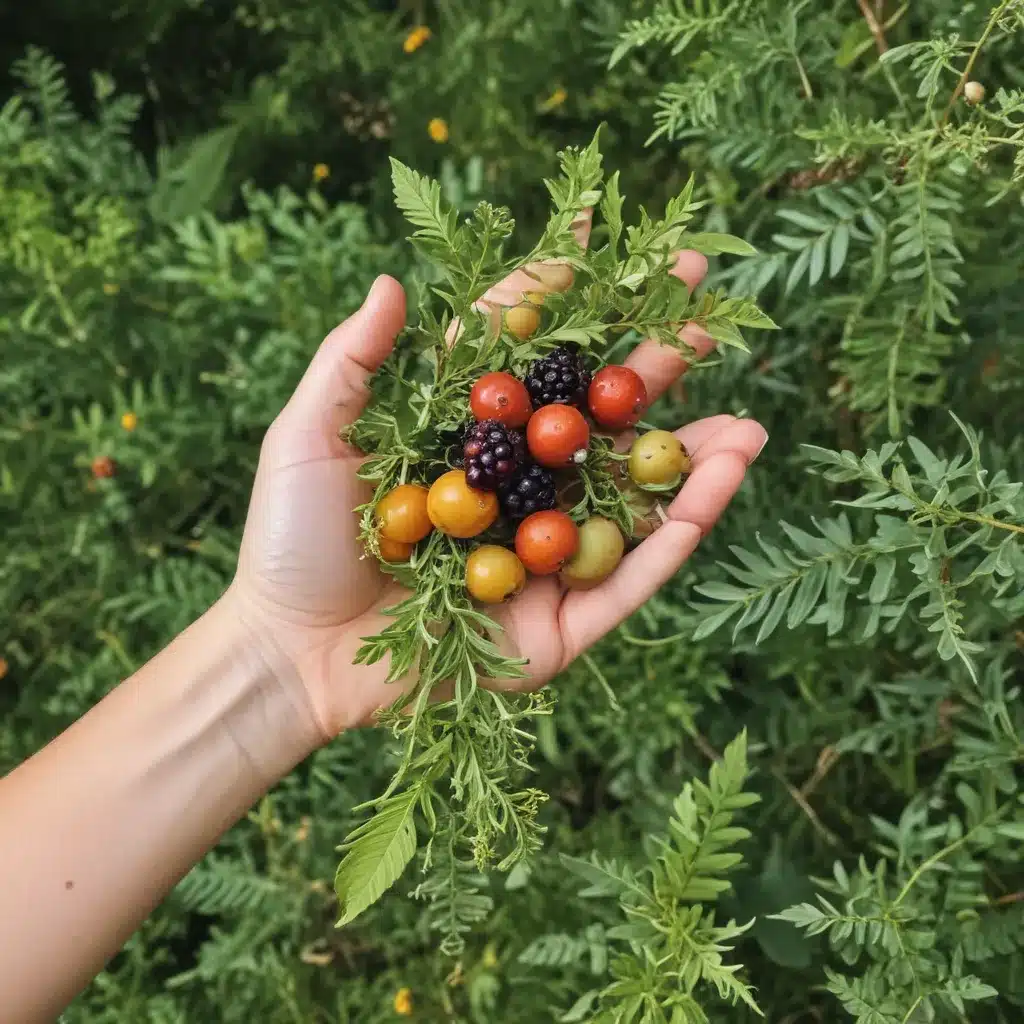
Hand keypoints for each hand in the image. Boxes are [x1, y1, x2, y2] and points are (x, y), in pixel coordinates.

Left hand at [229, 223, 767, 740]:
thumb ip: (353, 362)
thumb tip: (394, 280)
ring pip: (630, 501)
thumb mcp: (312, 438)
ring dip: (692, 463)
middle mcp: (515, 485)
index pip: (525, 354)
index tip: (605, 235)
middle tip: (709, 313)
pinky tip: (720, 490)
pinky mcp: (562, 620)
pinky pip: (628, 577)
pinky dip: (676, 538)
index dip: (565, 296)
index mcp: (464, 433)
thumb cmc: (293, 541)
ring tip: (750, 425)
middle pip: (598, 419)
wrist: (294, 654)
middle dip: (656, 368)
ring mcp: (543, 552)